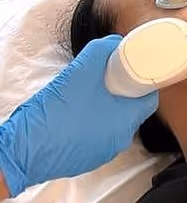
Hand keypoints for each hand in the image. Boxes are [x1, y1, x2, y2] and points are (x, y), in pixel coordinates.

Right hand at [0, 36, 158, 196]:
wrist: (22, 150)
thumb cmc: (53, 113)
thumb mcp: (78, 74)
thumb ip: (100, 53)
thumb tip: (115, 43)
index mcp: (125, 122)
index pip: (149, 99)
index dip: (142, 82)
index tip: (132, 71)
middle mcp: (119, 140)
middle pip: (130, 110)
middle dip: (121, 92)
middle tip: (105, 79)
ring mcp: (103, 152)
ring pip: (113, 122)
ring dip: (105, 107)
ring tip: (86, 95)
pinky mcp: (86, 158)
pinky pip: (97, 135)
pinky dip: (91, 122)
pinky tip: (75, 113)